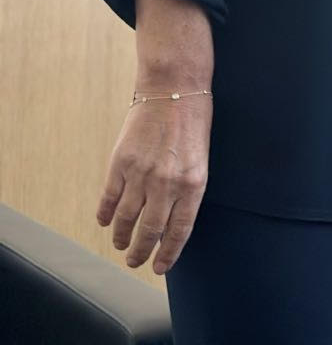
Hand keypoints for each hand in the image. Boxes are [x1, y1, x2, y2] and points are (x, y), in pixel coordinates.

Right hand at [96, 95, 211, 274]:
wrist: (175, 89)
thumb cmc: (194, 123)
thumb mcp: (201, 160)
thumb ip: (186, 190)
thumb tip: (170, 222)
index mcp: (193, 184)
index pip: (179, 231)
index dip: (168, 254)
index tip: (159, 268)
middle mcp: (167, 183)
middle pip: (150, 231)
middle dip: (141, 252)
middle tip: (135, 262)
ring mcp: (141, 174)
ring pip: (125, 219)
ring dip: (122, 237)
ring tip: (121, 245)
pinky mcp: (120, 163)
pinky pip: (109, 198)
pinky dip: (105, 215)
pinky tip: (106, 223)